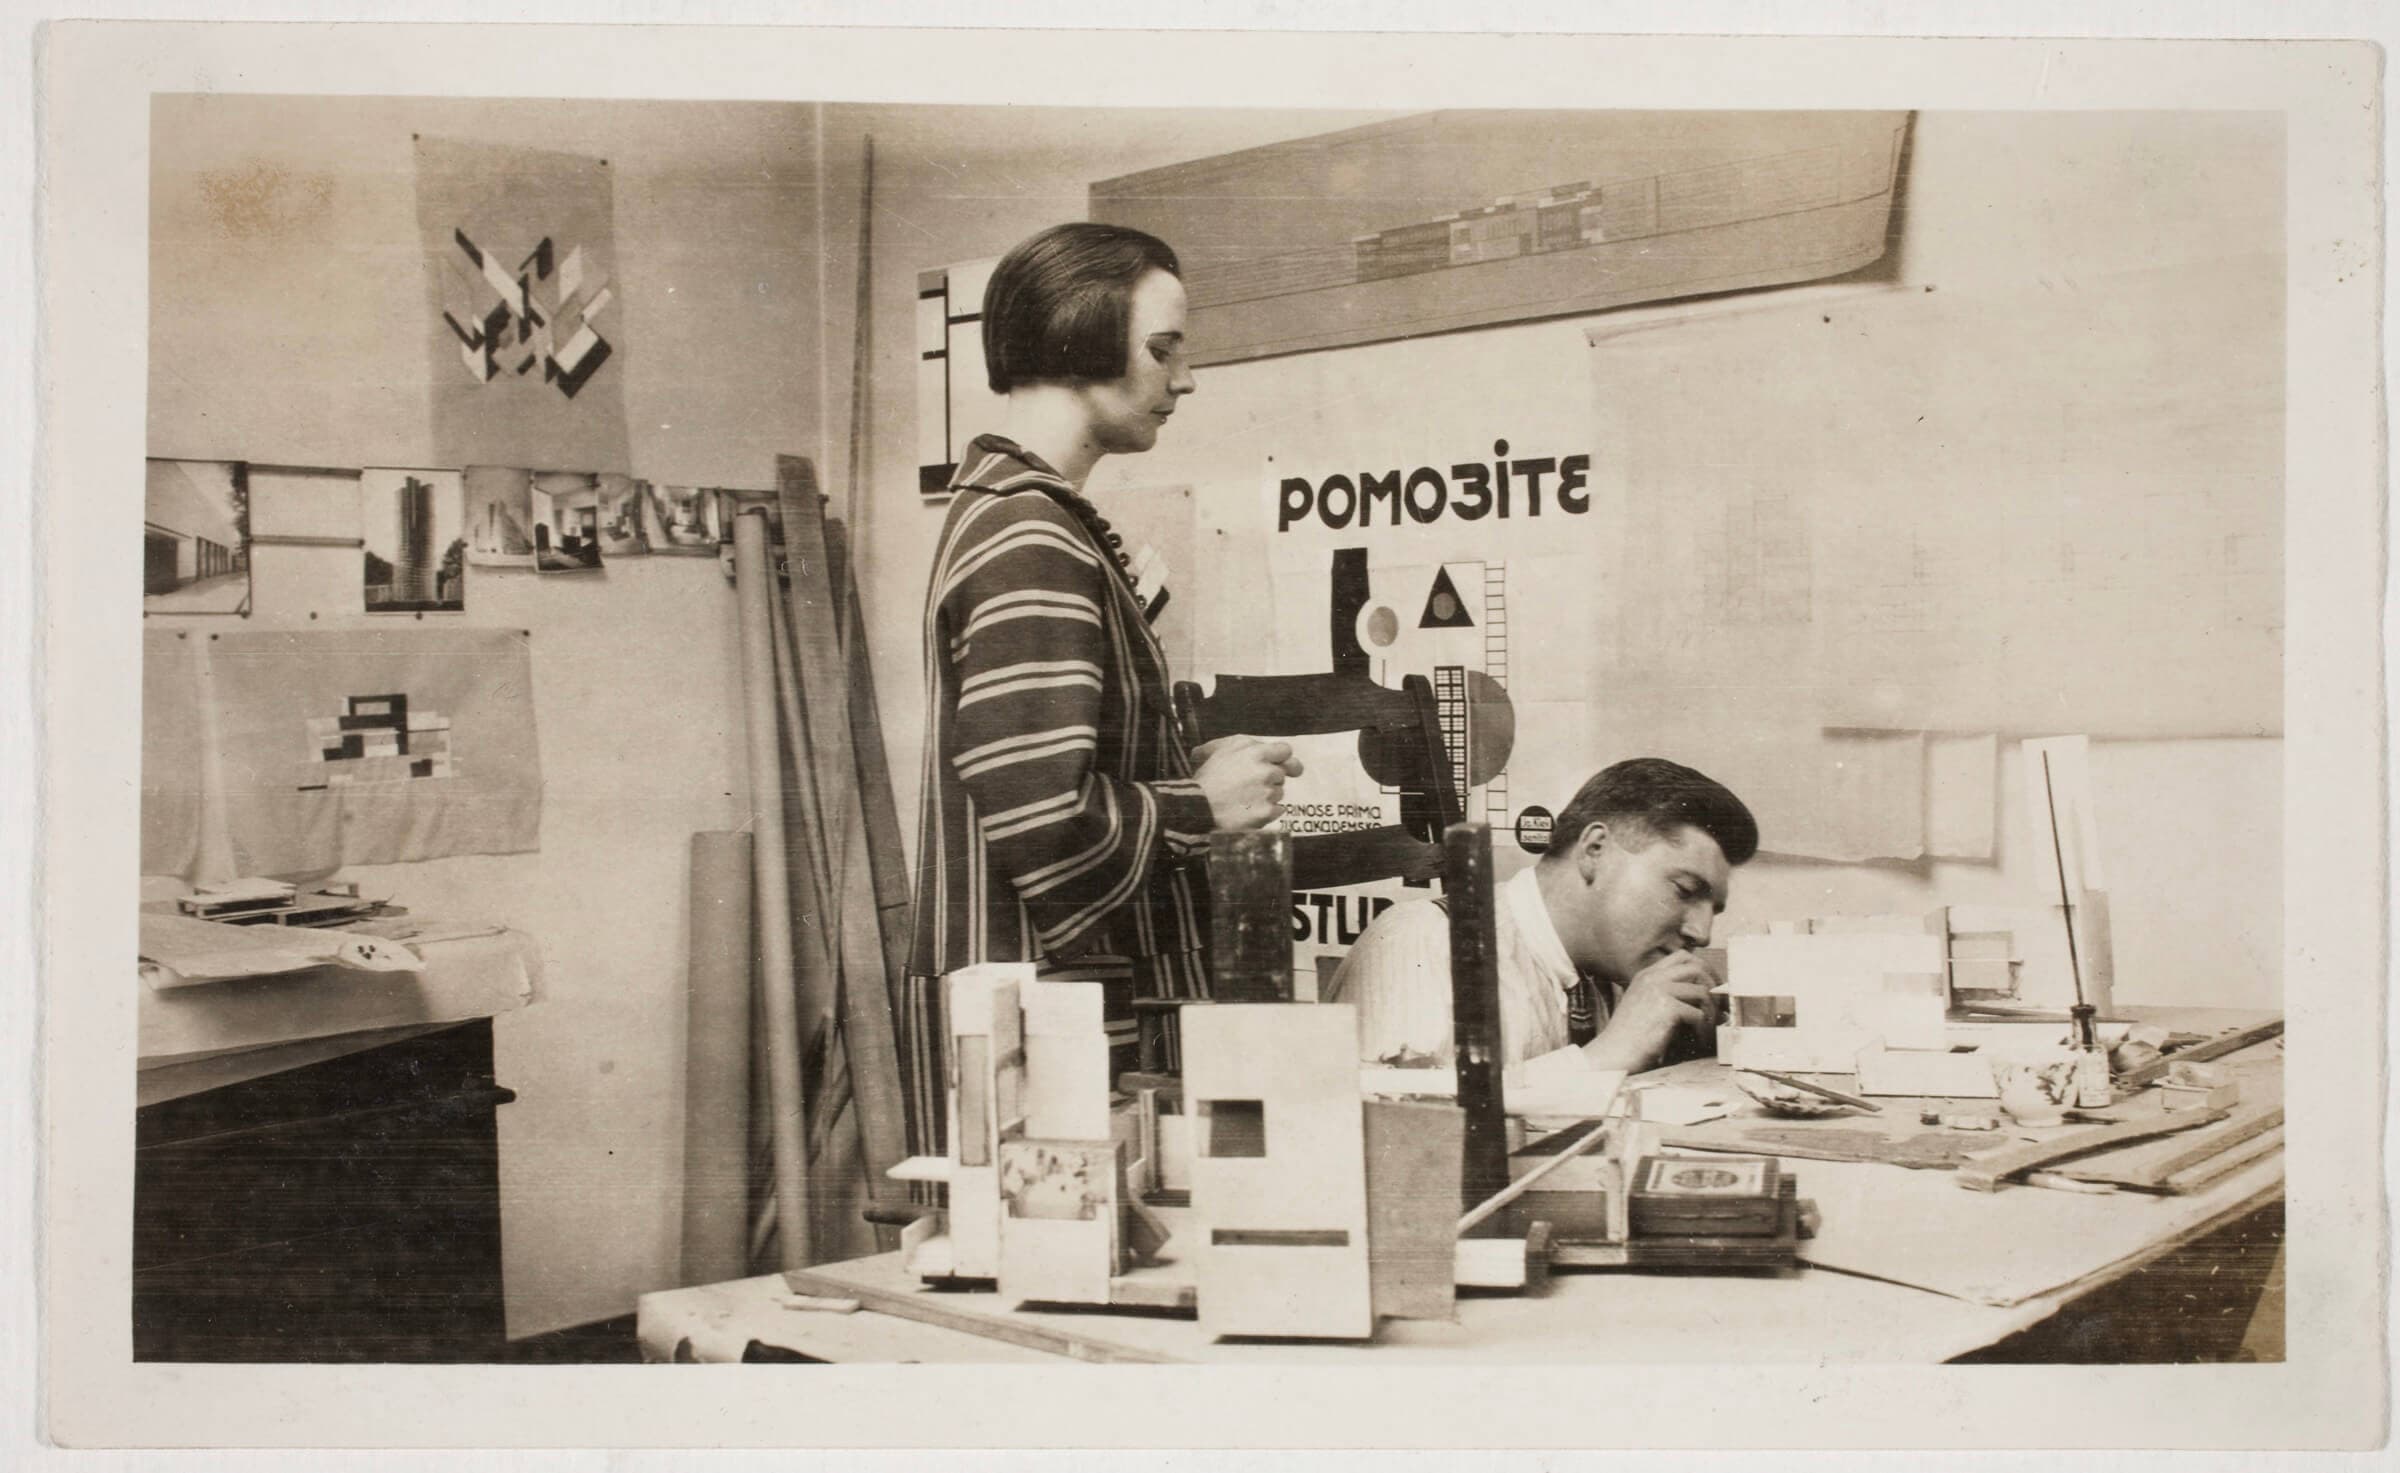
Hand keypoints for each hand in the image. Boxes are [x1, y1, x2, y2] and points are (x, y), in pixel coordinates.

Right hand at [1194, 735, 1303, 830]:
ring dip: (1267, 795)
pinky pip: (1277, 810)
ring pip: (1279, 793)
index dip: (1281, 758)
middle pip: (1282, 774)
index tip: (1279, 764)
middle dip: (1270, 778)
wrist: (1197, 806)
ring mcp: (1268, 793)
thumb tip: (1259, 745)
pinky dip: (1267, 811)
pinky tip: (1250, 810)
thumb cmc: (1207, 776)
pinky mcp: (1266, 813)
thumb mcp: (1220, 749)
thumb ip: (1244, 743)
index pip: (1286, 751)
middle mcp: (1266, 772)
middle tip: (1254, 784)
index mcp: (1257, 753)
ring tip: (1244, 798)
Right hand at [1581, 950, 1719, 1072]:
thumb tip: (1705, 994)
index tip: (1711, 986)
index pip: (1682, 957)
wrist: (1613, 1052)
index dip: (1703, 968)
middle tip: (1719, 1005)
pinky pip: (1699, 1014)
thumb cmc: (1630, 1036)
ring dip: (1711, 1012)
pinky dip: (1703, 1029)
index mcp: (1647, 975)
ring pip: (1702, 992)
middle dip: (1714, 985)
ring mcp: (1659, 990)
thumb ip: (1667, 993)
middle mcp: (1653, 978)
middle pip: (1696, 967)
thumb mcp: (1644, 1004)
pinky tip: (1698, 1040)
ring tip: (1709, 1027)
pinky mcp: (1666, 1008)